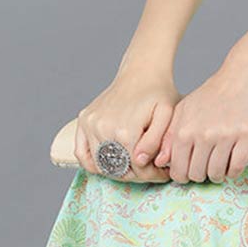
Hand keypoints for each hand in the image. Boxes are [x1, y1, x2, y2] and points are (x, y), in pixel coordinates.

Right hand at [75, 67, 181, 181]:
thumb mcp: (167, 115)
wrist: (141, 71)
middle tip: (150, 170)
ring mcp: (91, 124)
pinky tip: (109, 162)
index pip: (136, 169)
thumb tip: (139, 161)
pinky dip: (91, 162)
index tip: (163, 173)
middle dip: (136, 174)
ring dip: (117, 170)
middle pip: (117, 169)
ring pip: (100, 164)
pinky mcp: (84, 119)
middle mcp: (104, 128)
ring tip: (134, 164)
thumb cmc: (159, 93)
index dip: (152, 175)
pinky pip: (80, 152)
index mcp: (126, 130)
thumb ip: (156, 140)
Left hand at [153, 56, 247, 182]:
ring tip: (220, 167)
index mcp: (184, 130)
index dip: (183, 176)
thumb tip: (161, 162)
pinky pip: (237, 167)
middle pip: (197, 174)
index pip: (178, 169)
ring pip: (217, 173)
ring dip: (218, 175)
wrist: (242, 75)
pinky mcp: (246, 136)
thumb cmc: (213, 92)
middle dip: (201, 176)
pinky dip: (234, 171)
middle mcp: (202, 134)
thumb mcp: (184, 110)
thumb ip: (169, 136)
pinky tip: (232, 165)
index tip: (190, 172)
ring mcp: (225, 136)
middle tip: (206, 168)